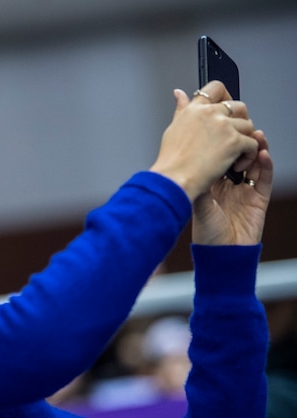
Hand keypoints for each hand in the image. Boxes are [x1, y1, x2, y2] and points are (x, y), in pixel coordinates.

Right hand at [150, 81, 258, 200]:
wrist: (174, 179)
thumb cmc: (171, 161)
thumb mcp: (173, 128)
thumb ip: (181, 109)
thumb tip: (179, 94)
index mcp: (194, 110)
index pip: (216, 89)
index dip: (225, 97)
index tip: (226, 110)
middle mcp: (210, 114)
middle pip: (238, 106)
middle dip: (240, 121)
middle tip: (233, 137)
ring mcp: (223, 126)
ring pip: (248, 126)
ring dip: (244, 141)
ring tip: (233, 156)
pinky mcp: (234, 141)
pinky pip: (252, 144)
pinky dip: (248, 157)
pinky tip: (236, 165)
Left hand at [192, 130, 272, 244]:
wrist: (221, 255)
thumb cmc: (205, 233)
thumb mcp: (197, 204)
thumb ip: (198, 183)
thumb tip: (189, 161)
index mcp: (211, 183)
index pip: (217, 156)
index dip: (220, 142)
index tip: (219, 126)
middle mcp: (228, 183)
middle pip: (237, 155)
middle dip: (240, 140)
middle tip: (240, 126)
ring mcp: (245, 190)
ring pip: (254, 162)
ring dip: (256, 147)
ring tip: (254, 134)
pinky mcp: (259, 198)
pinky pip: (265, 177)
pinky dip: (266, 164)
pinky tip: (263, 153)